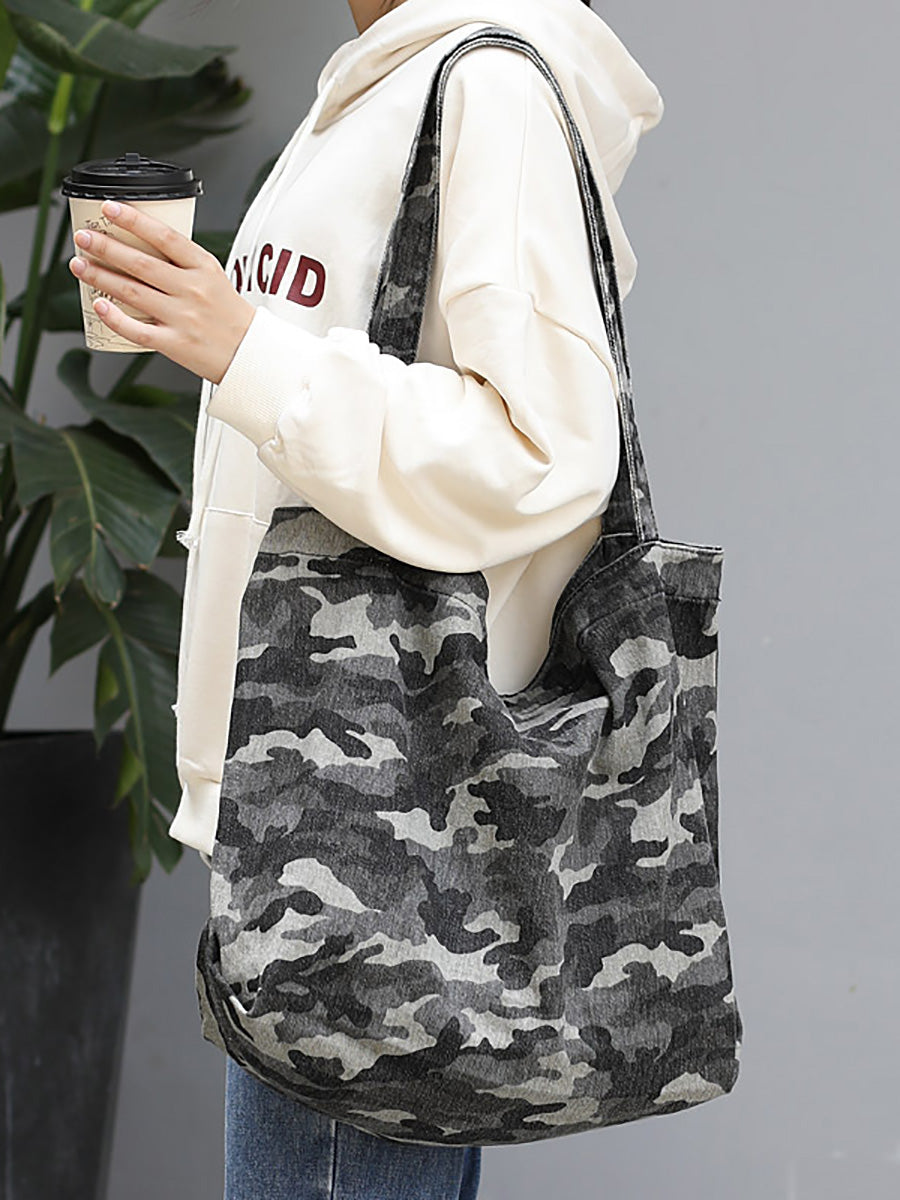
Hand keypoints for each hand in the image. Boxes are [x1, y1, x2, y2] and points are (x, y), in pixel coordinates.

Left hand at [68, 199, 254, 383]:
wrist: (250, 353)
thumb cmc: (229, 315)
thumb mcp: (214, 277)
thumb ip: (183, 262)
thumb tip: (140, 243)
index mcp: (204, 268)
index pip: (165, 236)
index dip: (134, 220)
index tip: (109, 209)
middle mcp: (193, 290)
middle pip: (140, 263)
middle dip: (106, 247)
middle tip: (84, 238)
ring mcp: (183, 318)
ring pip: (132, 292)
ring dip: (100, 276)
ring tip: (80, 265)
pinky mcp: (176, 344)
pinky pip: (138, 330)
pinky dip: (115, 317)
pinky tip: (98, 306)